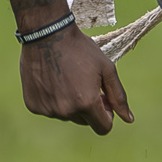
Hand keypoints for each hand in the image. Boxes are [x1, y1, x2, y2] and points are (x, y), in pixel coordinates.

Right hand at [19, 27, 134, 134]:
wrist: (47, 34)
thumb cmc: (80, 49)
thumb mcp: (106, 68)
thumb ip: (118, 96)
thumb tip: (129, 119)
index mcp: (86, 103)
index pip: (103, 128)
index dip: (107, 114)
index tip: (103, 99)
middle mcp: (66, 110)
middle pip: (85, 121)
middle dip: (88, 107)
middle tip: (85, 83)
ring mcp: (48, 109)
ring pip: (67, 115)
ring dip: (70, 103)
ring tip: (67, 78)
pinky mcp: (33, 105)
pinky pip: (49, 110)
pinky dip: (53, 100)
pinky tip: (52, 80)